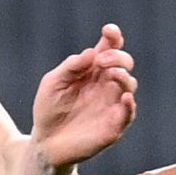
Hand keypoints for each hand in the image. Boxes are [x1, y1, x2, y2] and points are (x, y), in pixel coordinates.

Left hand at [30, 23, 137, 168]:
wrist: (46, 143)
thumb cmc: (49, 110)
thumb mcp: (53, 83)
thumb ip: (71, 67)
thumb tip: (91, 53)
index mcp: (92, 70)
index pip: (110, 48)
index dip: (113, 37)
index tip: (109, 31)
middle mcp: (106, 84)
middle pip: (124, 63)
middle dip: (117, 57)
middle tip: (101, 61)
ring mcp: (112, 104)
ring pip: (130, 85)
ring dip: (123, 76)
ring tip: (111, 74)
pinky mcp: (114, 125)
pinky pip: (129, 113)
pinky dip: (130, 104)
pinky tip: (125, 97)